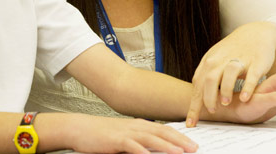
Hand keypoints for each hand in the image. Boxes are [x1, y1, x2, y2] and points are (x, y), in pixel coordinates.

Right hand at [72, 115, 197, 153]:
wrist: (80, 128)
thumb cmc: (101, 135)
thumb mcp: (123, 137)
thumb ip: (138, 142)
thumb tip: (153, 151)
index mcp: (138, 125)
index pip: (163, 130)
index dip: (179, 136)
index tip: (192, 144)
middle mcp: (135, 126)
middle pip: (161, 132)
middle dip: (179, 140)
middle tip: (194, 148)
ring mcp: (126, 132)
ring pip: (151, 138)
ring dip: (167, 146)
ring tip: (181, 152)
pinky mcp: (116, 140)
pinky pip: (132, 146)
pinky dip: (143, 151)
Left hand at [186, 22, 275, 125]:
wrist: (254, 34)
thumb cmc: (231, 51)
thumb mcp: (214, 61)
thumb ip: (205, 78)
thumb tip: (195, 99)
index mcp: (208, 62)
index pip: (197, 85)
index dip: (194, 105)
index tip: (191, 122)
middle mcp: (220, 60)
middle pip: (209, 79)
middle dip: (208, 97)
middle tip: (211, 111)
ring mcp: (238, 60)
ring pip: (228, 74)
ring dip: (225, 89)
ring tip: (225, 103)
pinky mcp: (255, 62)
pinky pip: (251, 75)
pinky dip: (247, 87)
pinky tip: (244, 98)